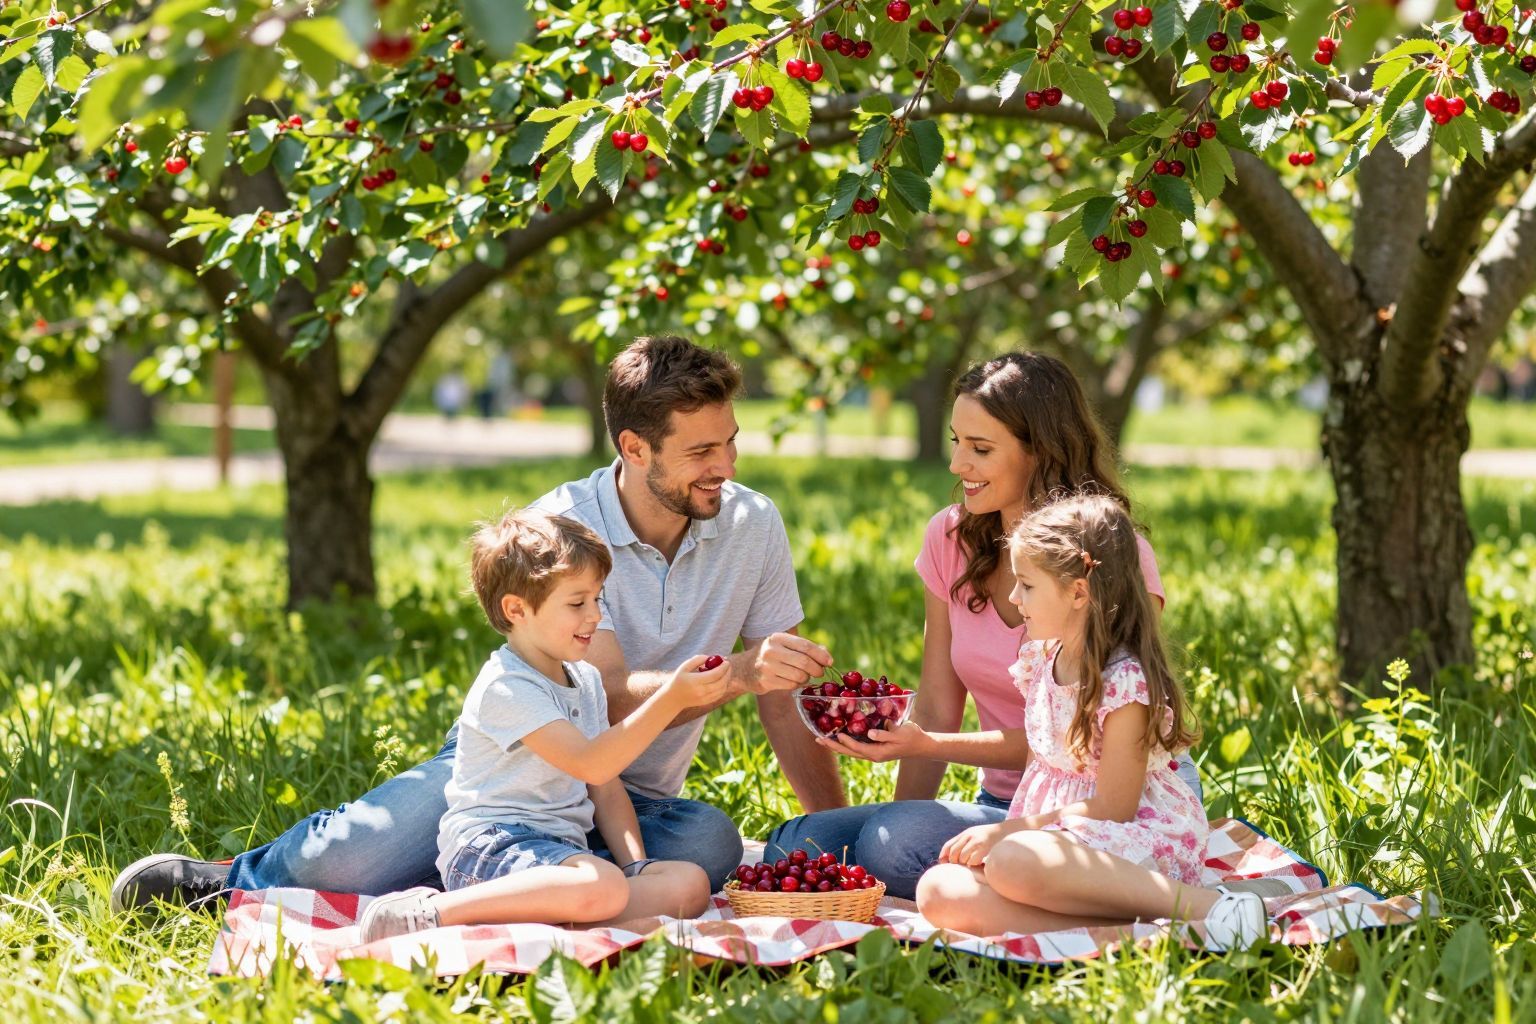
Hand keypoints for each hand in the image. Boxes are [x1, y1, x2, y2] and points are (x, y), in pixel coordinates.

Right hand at [662, 654, 732, 708]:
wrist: (673, 698)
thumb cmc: (679, 679)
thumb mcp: (684, 667)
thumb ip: (697, 659)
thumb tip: (711, 657)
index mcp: (695, 681)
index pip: (715, 674)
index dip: (723, 667)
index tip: (726, 660)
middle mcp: (701, 691)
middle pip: (721, 682)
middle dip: (727, 672)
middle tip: (727, 664)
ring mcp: (705, 698)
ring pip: (722, 688)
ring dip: (727, 678)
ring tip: (725, 671)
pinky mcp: (707, 702)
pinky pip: (720, 694)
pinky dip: (724, 686)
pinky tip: (722, 679)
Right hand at [747, 633, 832, 694]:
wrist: (743, 669)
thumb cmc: (771, 656)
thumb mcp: (785, 646)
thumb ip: (805, 648)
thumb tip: (826, 655)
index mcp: (778, 638)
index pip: (805, 646)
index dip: (820, 655)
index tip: (830, 662)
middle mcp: (771, 650)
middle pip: (804, 662)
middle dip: (817, 669)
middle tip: (820, 673)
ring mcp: (767, 666)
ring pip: (799, 675)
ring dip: (806, 678)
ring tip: (803, 676)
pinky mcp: (765, 681)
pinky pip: (791, 685)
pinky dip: (796, 684)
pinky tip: (792, 681)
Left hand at [816, 721, 930, 762]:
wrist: (922, 745)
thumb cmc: (912, 737)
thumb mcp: (900, 734)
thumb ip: (885, 734)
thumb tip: (870, 734)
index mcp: (878, 752)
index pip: (858, 748)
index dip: (846, 742)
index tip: (836, 734)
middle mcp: (873, 755)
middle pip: (849, 752)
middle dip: (834, 747)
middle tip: (818, 740)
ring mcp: (874, 753)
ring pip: (851, 751)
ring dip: (837, 746)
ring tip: (823, 740)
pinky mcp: (876, 749)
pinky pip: (857, 748)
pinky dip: (846, 744)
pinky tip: (840, 738)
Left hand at [938, 824, 1005, 867]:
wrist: (1007, 831)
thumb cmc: (991, 838)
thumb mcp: (976, 835)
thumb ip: (966, 842)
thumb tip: (953, 857)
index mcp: (965, 833)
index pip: (948, 845)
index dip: (943, 856)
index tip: (943, 864)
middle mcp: (969, 836)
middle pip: (954, 852)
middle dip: (954, 862)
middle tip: (960, 866)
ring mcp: (977, 841)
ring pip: (962, 857)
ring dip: (965, 864)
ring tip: (971, 865)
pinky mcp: (984, 847)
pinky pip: (973, 860)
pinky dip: (973, 864)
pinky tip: (979, 864)